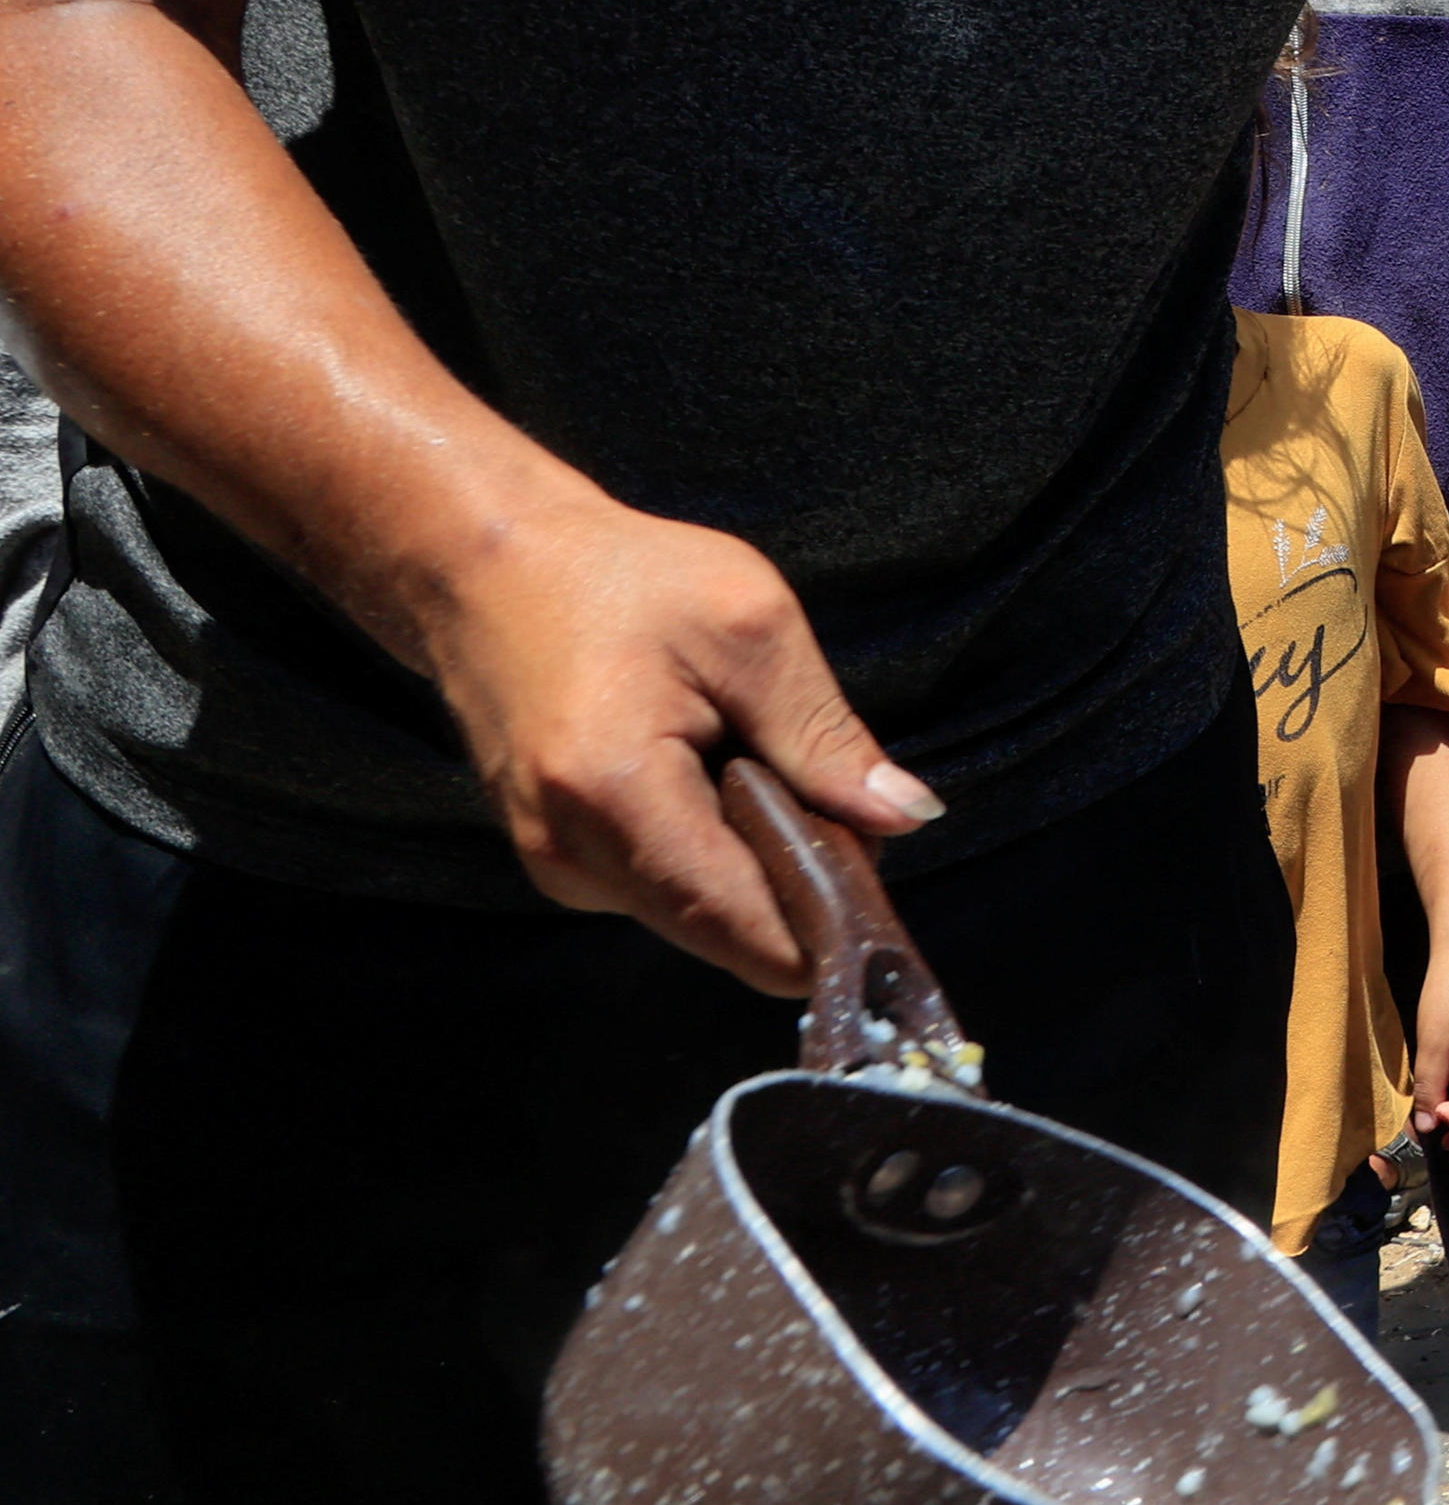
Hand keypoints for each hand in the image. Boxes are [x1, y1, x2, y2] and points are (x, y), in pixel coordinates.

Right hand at [415, 485, 943, 992]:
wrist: (485, 570)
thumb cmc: (621, 579)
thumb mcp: (753, 630)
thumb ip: (825, 737)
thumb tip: (907, 818)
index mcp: (616, 795)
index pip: (739, 923)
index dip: (826, 935)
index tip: (891, 925)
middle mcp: (571, 854)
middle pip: (724, 930)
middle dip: (800, 893)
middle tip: (850, 815)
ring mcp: (556, 864)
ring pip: (698, 914)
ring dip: (757, 868)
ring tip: (772, 774)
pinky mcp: (558, 857)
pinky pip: (666, 885)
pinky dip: (716, 852)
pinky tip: (722, 780)